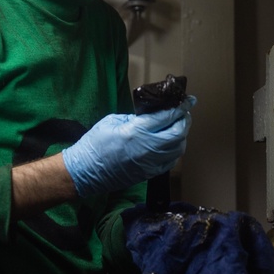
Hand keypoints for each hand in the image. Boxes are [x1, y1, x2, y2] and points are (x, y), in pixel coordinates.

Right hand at [62, 96, 194, 196]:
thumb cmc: (94, 144)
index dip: (180, 107)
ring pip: (178, 148)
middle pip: (178, 132)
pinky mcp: (149, 173)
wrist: (85, 172)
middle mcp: (148, 147)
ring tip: (179, 126)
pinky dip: (175, 150)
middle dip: (184, 120)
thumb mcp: (112, 121)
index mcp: (137, 131)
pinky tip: (171, 143)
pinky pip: (171, 161)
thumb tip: (150, 116)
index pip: (167, 117)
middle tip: (184, 112)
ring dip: (182, 135)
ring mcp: (151, 163)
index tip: (188, 100)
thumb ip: (134, 118)